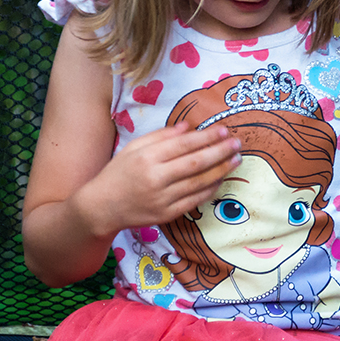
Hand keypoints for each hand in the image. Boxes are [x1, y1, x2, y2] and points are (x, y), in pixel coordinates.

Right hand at [83, 122, 241, 237]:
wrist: (102, 207)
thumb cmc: (117, 173)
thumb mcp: (133, 147)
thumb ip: (160, 136)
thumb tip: (188, 126)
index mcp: (146, 157)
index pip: (184, 144)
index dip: (207, 137)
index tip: (223, 130)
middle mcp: (155, 178)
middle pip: (196, 163)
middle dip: (220, 152)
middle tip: (237, 143)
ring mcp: (162, 198)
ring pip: (199, 182)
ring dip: (221, 170)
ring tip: (236, 159)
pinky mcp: (166, 214)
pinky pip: (195, 201)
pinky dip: (210, 189)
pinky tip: (221, 179)